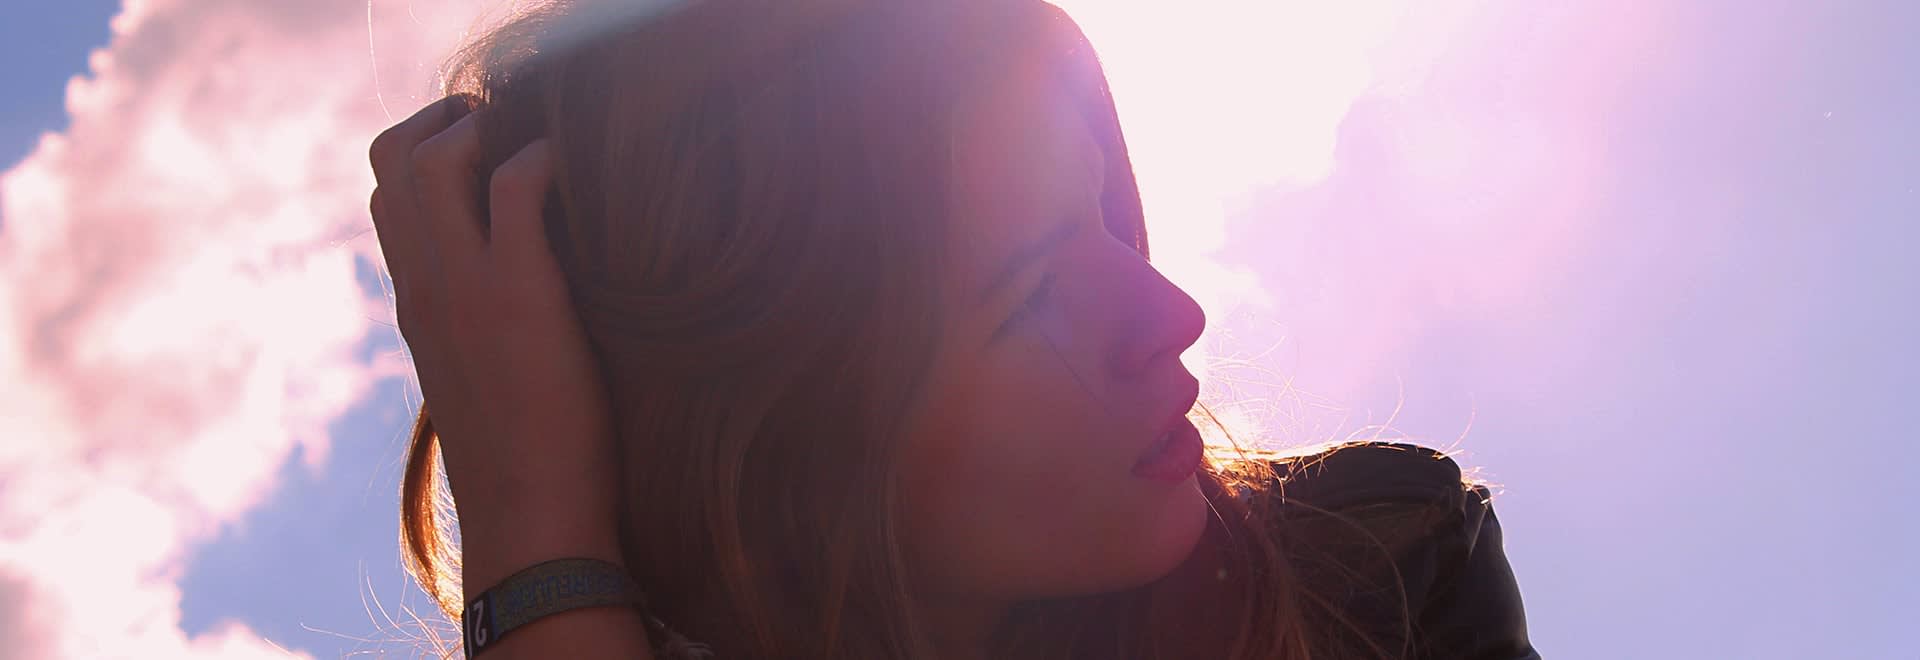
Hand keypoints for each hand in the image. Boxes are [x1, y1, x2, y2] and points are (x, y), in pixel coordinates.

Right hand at [368, 97, 622, 573]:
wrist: (532, 521)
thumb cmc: (525, 465)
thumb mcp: (484, 386)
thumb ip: (482, 334)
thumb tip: (519, 311)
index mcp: (415, 305)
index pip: (387, 200)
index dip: (423, 152)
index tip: (478, 145)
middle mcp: (424, 287)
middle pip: (391, 161)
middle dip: (440, 119)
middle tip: (499, 123)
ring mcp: (464, 288)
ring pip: (434, 160)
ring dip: (481, 127)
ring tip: (529, 136)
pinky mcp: (518, 294)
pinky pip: (514, 186)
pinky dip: (540, 158)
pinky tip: (572, 169)